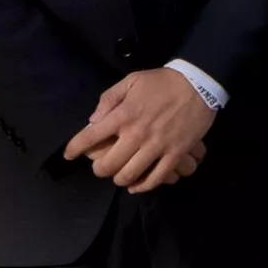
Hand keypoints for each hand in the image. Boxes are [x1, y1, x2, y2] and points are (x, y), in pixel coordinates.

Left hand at [67, 69, 217, 194]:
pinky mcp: (175, 154)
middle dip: (99, 169)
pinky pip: (156, 178)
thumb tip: (93, 121)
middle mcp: (136, 134)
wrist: (198, 83)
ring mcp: (157, 146)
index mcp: (123, 115)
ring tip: (119, 175)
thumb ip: (109, 99)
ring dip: (119, 179)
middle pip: (108, 165)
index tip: (69, 155)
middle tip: (101, 166)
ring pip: (129, 175)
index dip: (75, 148)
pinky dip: (143, 186)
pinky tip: (137, 185)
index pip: (90, 137)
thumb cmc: (162, 82)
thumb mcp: (131, 81)